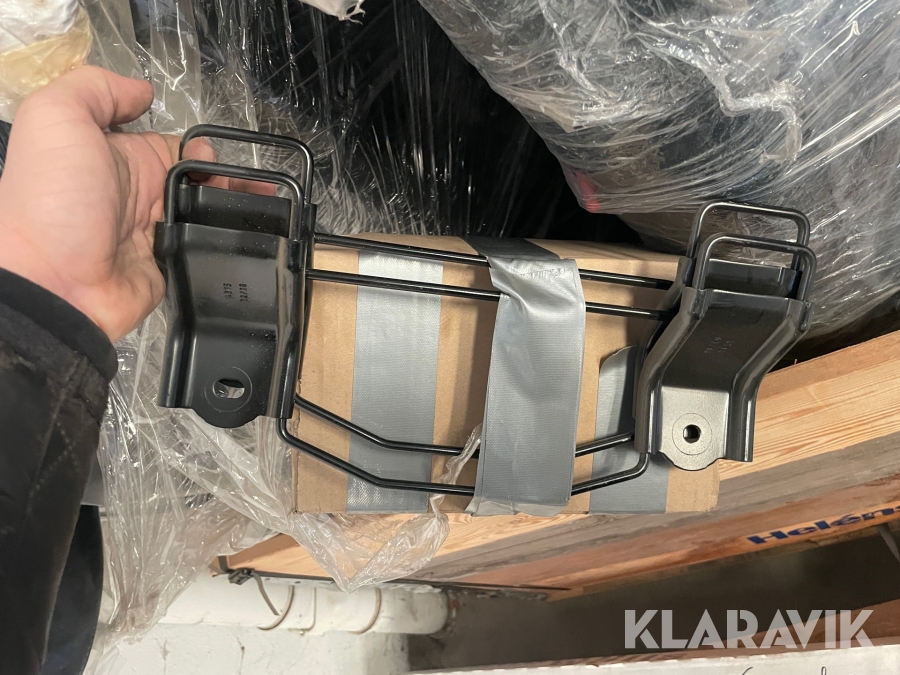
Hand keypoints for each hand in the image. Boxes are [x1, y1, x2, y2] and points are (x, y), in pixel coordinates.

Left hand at [0, 66, 259, 342]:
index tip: (208, 152)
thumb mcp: (55, 117)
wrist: (52, 281)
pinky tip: (246, 235)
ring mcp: (157, 234)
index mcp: (117, 157)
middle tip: (239, 184)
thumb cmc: (51, 198)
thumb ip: (97, 90)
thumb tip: (143, 92)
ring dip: (235, 209)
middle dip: (226, 177)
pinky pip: (207, 250)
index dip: (198, 144)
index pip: (171, 144)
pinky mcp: (171, 267)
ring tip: (257, 209)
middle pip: (199, 181)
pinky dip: (228, 243)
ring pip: (209, 215)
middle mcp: (139, 194)